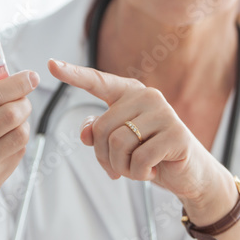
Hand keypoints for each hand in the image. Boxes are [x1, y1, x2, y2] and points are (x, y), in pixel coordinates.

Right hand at [0, 70, 38, 233]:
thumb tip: (6, 85)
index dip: (17, 83)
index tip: (30, 77)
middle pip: (11, 115)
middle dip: (24, 103)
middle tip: (22, 100)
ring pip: (20, 135)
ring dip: (23, 123)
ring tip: (12, 122)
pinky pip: (17, 154)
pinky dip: (17, 142)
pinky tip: (4, 142)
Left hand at [48, 59, 232, 218]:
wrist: (189, 175)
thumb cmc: (151, 155)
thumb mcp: (120, 145)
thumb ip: (100, 134)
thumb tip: (86, 132)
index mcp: (130, 94)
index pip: (98, 82)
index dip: (74, 74)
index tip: (50, 64)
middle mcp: (147, 96)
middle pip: (102, 127)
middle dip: (104, 157)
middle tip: (119, 169)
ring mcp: (164, 113)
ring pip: (118, 144)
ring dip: (122, 167)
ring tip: (138, 169)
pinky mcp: (176, 134)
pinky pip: (139, 159)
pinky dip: (140, 174)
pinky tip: (153, 172)